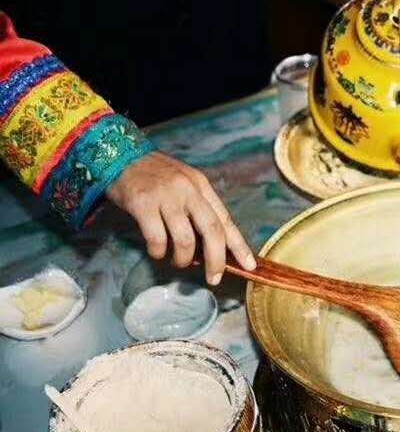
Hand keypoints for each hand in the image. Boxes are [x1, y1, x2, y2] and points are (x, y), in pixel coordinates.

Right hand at [107, 151, 255, 284]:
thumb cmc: (152, 175)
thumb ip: (198, 209)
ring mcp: (166, 196)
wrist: (117, 154)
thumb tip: (212, 245)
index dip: (239, 245)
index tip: (250, 266)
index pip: (225, 220)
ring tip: (179, 262)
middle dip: (216, 260)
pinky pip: (157, 238)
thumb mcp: (183, 184)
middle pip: (212, 231)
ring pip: (186, 239)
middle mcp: (188, 190)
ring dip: (184, 259)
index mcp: (201, 186)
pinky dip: (159, 252)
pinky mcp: (143, 203)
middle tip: (214, 277)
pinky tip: (157, 252)